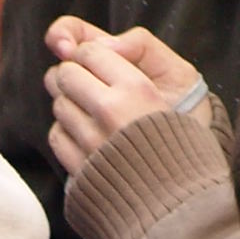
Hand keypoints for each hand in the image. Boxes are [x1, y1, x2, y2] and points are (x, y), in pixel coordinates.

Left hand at [45, 17, 212, 177]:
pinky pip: (57, 136)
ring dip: (70, 104)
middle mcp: (111, 113)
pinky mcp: (80, 170)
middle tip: (89, 84)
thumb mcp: (178, 75)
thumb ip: (140, 47)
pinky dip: (67, 132)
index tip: (97, 62)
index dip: (88, 53)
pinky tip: (88, 136)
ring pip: (58, 104)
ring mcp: (92, 144)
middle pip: (65, 75)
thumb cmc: (182, 129)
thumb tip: (94, 44)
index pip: (87, 50)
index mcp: (136, 88)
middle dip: (73, 74)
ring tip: (94, 112)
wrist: (182, 194)